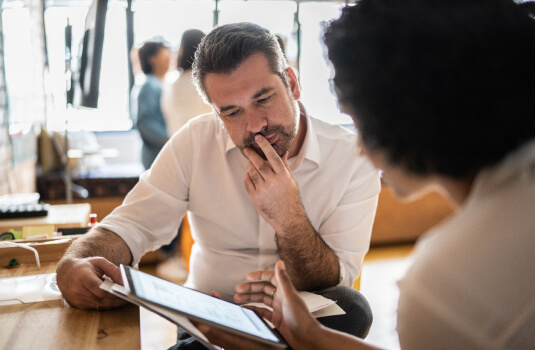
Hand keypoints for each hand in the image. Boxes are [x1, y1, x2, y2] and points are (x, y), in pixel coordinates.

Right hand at [56, 256, 126, 309]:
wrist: (66, 272)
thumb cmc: (85, 266)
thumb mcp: (99, 262)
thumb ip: (113, 270)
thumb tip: (125, 281)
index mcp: (83, 277)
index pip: (100, 289)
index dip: (114, 292)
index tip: (127, 292)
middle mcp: (78, 290)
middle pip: (102, 299)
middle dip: (117, 300)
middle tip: (130, 297)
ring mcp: (77, 300)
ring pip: (100, 305)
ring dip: (113, 303)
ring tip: (125, 299)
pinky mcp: (78, 305)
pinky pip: (96, 307)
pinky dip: (106, 304)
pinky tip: (114, 300)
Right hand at [196, 261, 321, 349]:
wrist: (306, 338)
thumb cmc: (301, 318)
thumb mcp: (290, 296)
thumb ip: (283, 279)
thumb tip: (280, 262)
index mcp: (285, 290)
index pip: (270, 278)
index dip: (259, 275)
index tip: (248, 276)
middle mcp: (281, 298)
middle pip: (263, 289)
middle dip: (250, 288)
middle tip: (238, 289)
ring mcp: (278, 308)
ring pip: (261, 300)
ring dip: (250, 298)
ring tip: (237, 299)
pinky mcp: (276, 319)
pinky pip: (262, 312)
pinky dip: (253, 309)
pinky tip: (246, 309)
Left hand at [243, 134, 304, 232]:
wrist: (287, 217)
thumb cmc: (290, 197)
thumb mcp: (291, 180)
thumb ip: (285, 165)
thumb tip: (283, 151)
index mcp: (283, 175)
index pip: (272, 156)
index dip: (265, 145)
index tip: (258, 137)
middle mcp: (273, 181)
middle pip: (259, 163)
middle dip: (252, 154)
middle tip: (247, 148)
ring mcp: (263, 189)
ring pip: (251, 172)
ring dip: (249, 165)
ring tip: (250, 163)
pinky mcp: (256, 197)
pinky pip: (247, 182)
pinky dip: (247, 176)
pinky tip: (249, 175)